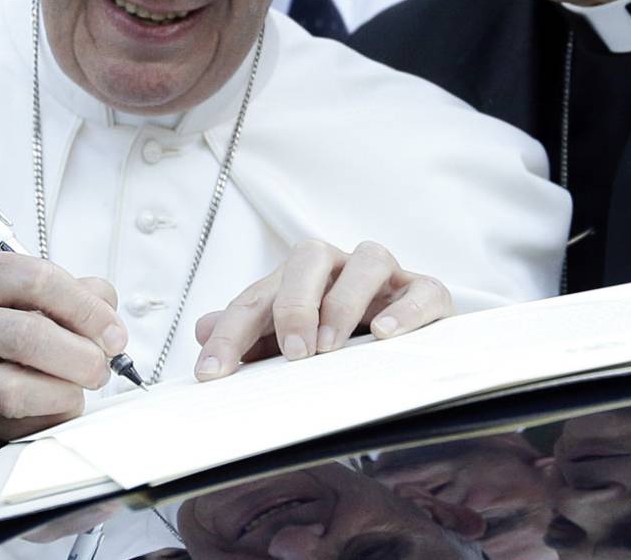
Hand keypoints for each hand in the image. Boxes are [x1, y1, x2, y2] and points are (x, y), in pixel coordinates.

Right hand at [0, 253, 127, 458]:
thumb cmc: (1, 335)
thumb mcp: (31, 300)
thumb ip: (77, 297)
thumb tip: (109, 324)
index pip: (39, 279)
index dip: (87, 309)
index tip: (114, 334)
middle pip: (29, 335)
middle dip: (81, 356)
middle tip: (101, 368)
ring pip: (14, 388)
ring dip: (64, 392)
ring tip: (77, 388)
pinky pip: (14, 422)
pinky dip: (48, 414)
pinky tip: (54, 404)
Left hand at [192, 240, 453, 380]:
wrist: (411, 333)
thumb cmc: (343, 335)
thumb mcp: (289, 339)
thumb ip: (250, 336)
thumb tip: (202, 329)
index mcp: (300, 278)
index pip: (258, 298)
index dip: (231, 334)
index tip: (212, 373)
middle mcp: (341, 267)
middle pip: (310, 257)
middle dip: (294, 304)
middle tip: (292, 353)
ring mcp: (388, 277)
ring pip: (368, 261)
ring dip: (344, 302)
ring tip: (331, 347)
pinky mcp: (428, 292)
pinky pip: (422, 290)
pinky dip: (403, 311)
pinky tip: (384, 335)